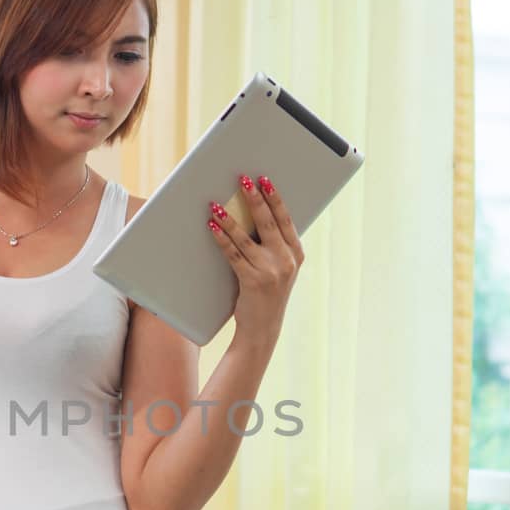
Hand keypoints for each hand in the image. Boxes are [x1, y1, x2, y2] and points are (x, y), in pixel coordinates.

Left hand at [207, 175, 303, 346]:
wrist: (262, 330)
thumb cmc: (267, 296)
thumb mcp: (280, 270)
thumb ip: (275, 247)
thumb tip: (254, 215)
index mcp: (296, 255)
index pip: (286, 220)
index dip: (275, 198)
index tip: (265, 180)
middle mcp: (287, 261)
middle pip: (268, 222)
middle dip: (255, 198)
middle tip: (243, 179)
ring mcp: (271, 272)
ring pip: (247, 237)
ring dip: (229, 218)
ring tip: (217, 204)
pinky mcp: (253, 281)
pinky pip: (234, 254)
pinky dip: (221, 238)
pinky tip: (212, 226)